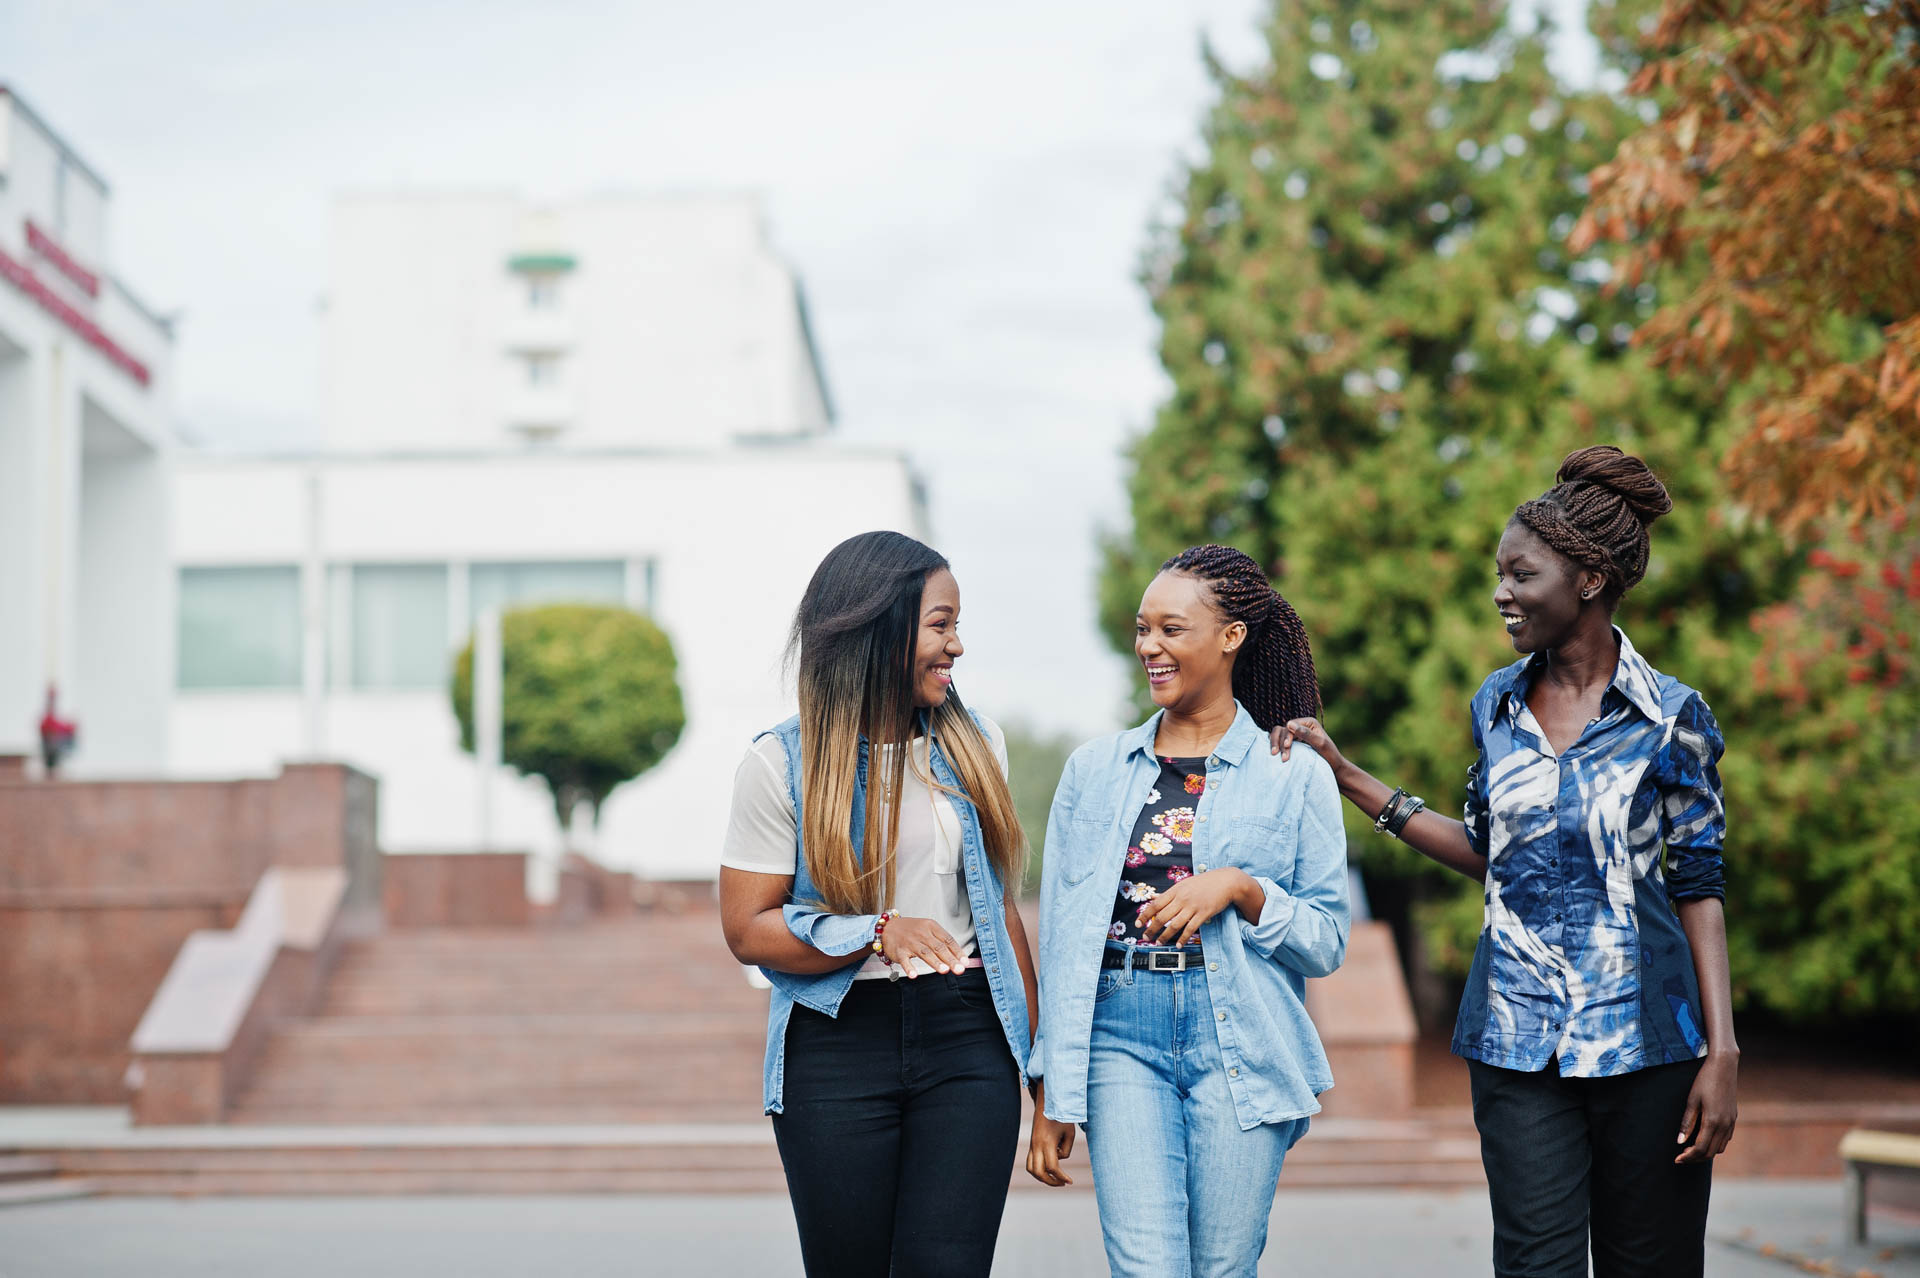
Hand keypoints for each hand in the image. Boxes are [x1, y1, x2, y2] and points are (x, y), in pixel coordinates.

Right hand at [879, 915, 966, 976]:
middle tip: (959, 969)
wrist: (887, 927)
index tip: (965, 962)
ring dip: (935, 962)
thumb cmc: (912, 930)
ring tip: (945, 970)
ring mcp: (910, 942)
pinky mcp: (899, 951)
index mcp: (931, 927)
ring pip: (925, 953)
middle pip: (938, 947)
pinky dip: (909, 968)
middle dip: (950, 959)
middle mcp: (921, 933)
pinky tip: (914, 975)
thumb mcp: (928, 930)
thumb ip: (942, 942)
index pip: (948, 939)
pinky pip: (905, 960)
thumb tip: (958, 958)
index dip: (957, 951)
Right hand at [1026, 1086, 1076, 1186]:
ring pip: (1031, 1169)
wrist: (1047, 1102)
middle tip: (1063, 1183)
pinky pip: (1030, 1162)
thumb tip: (1059, 1160)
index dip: (1062, 1177)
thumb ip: (1066, 1150)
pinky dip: (1038, 1169)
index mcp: (1047, 1142)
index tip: (1070, 1181)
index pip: (1053, 1168)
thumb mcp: (1069, 1133)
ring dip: (1042, 1177)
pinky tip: (1050, 1168)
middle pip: (1038, 1172)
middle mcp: (1036, 1145)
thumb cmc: (1061, 1116)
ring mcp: (1032, 1145)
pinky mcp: (1032, 1144)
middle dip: (1051, 1182)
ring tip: (1056, 1179)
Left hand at [1135, 869, 1255, 946]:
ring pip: (1174, 924)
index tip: (1138, 923)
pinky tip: (1178, 944)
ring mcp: (1193, 907)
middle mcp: (1182, 898)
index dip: (1145, 915)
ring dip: (1165, 935)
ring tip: (1159, 942)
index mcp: (1176, 890)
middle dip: (1152, 928)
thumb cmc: (1204, 883)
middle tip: (1146, 937)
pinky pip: (1191, 928)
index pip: (1155, 904)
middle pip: (1162, 916)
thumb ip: (1169, 893)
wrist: (1226, 882)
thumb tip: (1153, 898)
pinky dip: (1183, 938)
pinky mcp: (1204, 914)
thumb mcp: (1184, 884)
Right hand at [1271, 716, 1349, 774]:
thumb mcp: (1320, 744)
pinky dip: (1275, 746)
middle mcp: (1301, 726)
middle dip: (1278, 741)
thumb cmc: (1330, 756)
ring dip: (1275, 743)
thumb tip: (1289, 724)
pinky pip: (1279, 741)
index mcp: (1309, 722)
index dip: (1287, 735)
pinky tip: (1274, 754)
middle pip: (1282, 729)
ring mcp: (1296, 734)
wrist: (1334, 767)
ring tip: (1274, 755)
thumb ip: (1307, 734)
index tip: (1287, 746)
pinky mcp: (1293, 743)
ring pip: (1278, 734)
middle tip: (1276, 754)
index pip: (1291, 725)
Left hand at [1675, 1052, 1738, 1163]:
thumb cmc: (1704, 1081)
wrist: (1724, 1067)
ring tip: (1690, 1149)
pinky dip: (1714, 1144)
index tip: (1677, 1159)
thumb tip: (1680, 1142)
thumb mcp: (1692, 1100)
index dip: (1688, 1156)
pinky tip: (1704, 1138)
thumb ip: (1687, 1123)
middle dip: (1695, 1158)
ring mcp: (1731, 1122)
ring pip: (1719, 1148)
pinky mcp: (1733, 1118)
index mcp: (1713, 1122)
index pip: (1700, 1149)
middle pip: (1710, 1152)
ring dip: (1705, 1152)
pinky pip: (1725, 1139)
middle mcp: (1725, 1125)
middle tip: (1681, 1157)